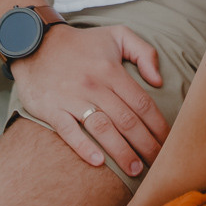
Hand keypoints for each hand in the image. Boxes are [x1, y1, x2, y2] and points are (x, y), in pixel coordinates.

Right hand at [10, 23, 167, 174]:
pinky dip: (83, 147)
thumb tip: (158, 81)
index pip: (141, 103)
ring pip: (102, 128)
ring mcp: (72, 98)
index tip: (169, 142)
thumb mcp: (116, 35)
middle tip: (159, 164)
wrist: (36, 43)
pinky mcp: (52, 109)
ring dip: (121, 152)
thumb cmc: (82, 44)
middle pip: (126, 120)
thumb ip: (143, 52)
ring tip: (135, 170)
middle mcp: (94, 85)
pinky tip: (98, 163)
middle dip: (146, 144)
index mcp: (112, 70)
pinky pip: (69, 132)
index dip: (158, 125)